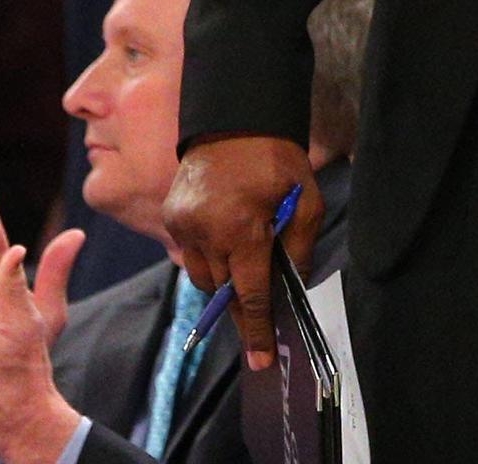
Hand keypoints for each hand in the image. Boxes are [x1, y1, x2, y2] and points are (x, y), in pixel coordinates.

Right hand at [165, 134, 323, 373]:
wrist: (233, 118)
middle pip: (223, 292)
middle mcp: (205, 233)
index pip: (249, 295)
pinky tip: (226, 239)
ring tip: (244, 259)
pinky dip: (209, 257)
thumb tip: (293, 286)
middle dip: (241, 304)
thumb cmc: (277, 160)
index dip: (257, 330)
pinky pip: (190, 255)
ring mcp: (182, 226)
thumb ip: (300, 248)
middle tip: (258, 309)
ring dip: (224, 280)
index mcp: (242, 230)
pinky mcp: (171, 217)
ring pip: (203, 278)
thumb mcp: (306, 201)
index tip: (261, 360)